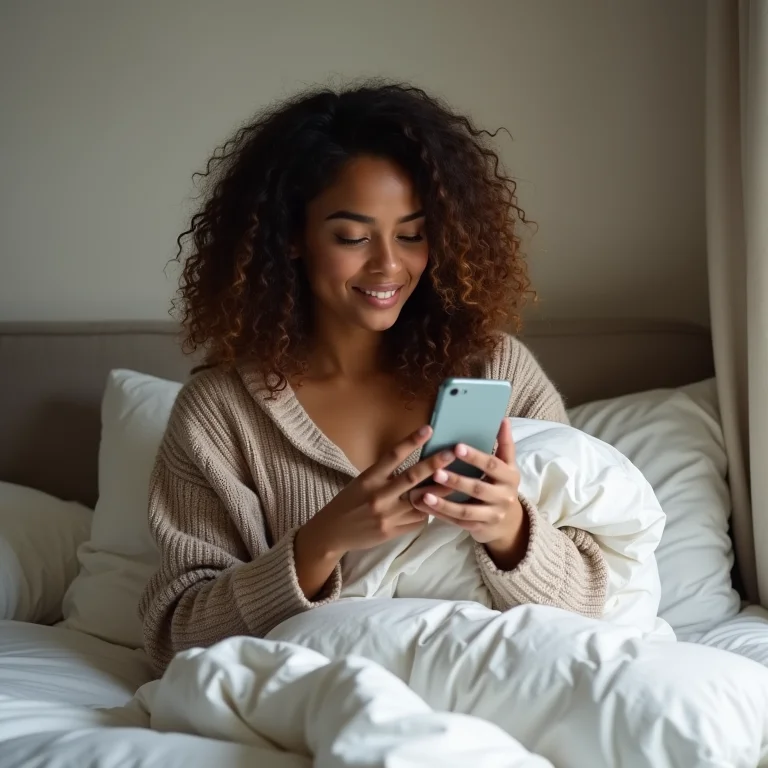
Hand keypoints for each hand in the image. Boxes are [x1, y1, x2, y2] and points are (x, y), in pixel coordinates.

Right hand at [294, 425, 456, 597]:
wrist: (332, 532)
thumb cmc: (349, 502)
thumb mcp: (362, 482)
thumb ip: (386, 475)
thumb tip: (416, 466)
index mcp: (369, 478)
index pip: (393, 455)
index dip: (411, 441)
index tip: (429, 429)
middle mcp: (378, 495)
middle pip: (411, 477)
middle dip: (434, 464)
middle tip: (453, 453)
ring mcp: (386, 515)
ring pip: (420, 501)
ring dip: (440, 491)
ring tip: (459, 480)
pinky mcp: (392, 531)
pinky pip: (417, 520)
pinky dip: (427, 511)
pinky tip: (434, 506)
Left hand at [411, 418, 528, 569]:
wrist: (510, 523)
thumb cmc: (502, 486)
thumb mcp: (507, 467)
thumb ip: (504, 444)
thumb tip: (502, 420)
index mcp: (510, 477)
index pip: (492, 465)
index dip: (475, 457)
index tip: (456, 447)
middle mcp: (503, 497)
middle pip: (478, 488)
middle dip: (457, 480)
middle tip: (435, 471)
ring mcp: (491, 515)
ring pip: (466, 510)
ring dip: (444, 502)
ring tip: (424, 494)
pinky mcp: (478, 529)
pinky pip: (457, 522)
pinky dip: (440, 514)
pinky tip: (424, 506)